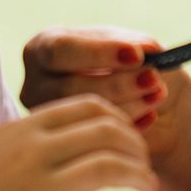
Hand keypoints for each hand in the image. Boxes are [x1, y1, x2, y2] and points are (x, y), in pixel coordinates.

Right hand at [0, 95, 156, 190]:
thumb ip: (31, 141)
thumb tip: (73, 140)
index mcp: (22, 130)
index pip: (90, 106)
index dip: (121, 117)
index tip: (131, 132)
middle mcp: (33, 154)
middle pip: (109, 132)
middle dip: (137, 144)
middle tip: (145, 161)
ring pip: (111, 168)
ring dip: (139, 175)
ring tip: (145, 184)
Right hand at [19, 27, 171, 142]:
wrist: (134, 100)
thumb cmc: (127, 66)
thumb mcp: (132, 46)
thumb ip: (138, 43)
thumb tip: (147, 51)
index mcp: (43, 48)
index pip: (60, 49)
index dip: (99, 52)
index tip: (137, 55)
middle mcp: (34, 85)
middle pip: (68, 88)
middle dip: (118, 84)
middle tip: (154, 79)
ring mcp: (45, 120)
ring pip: (80, 119)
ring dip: (127, 105)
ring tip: (155, 95)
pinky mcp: (62, 146)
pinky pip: (92, 143)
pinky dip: (127, 128)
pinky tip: (148, 117)